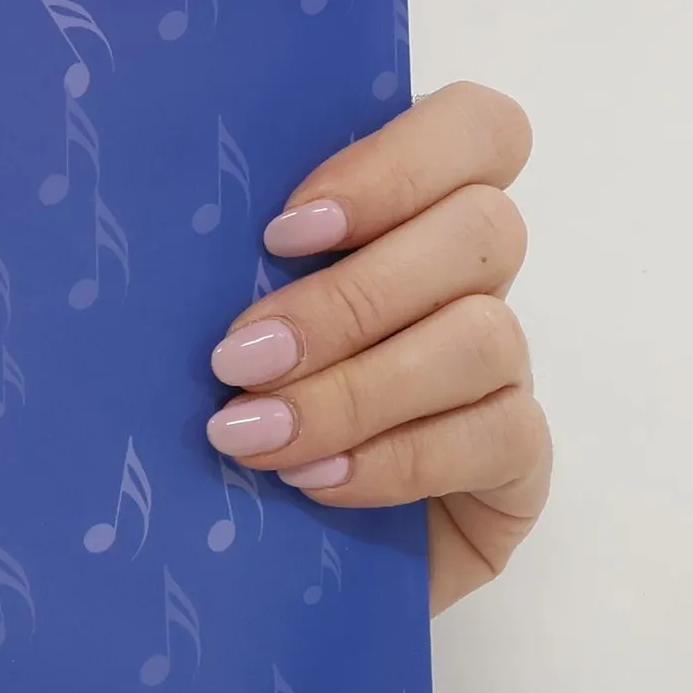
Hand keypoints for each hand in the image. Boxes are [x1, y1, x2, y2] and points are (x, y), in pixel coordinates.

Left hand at [203, 83, 547, 613]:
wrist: (249, 562)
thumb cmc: (227, 413)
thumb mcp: (222, 324)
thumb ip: (232, 267)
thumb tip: (176, 234)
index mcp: (407, 213)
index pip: (475, 129)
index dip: (396, 165)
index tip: (283, 233)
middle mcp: (468, 280)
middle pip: (482, 231)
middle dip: (348, 299)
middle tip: (237, 358)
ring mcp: (503, 371)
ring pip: (485, 337)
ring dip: (358, 387)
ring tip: (256, 435)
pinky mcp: (517, 464)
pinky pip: (498, 435)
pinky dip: (396, 458)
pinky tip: (316, 482)